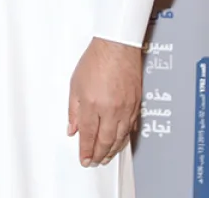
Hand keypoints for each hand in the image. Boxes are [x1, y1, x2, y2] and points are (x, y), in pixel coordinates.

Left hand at [67, 37, 141, 166]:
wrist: (117, 47)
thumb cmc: (96, 60)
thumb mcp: (75, 85)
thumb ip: (73, 110)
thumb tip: (72, 128)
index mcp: (92, 104)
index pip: (88, 134)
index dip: (85, 149)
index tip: (84, 158)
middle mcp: (110, 109)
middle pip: (105, 140)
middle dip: (99, 154)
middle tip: (94, 162)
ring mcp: (125, 108)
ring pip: (120, 137)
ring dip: (112, 150)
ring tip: (106, 157)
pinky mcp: (135, 105)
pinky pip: (130, 127)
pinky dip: (124, 138)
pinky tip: (120, 141)